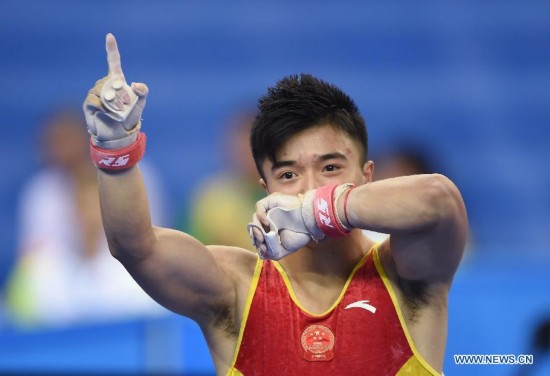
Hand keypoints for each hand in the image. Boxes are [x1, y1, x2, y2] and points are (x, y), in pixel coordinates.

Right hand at [83, 33, 148, 148]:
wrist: (119, 133)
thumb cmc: (130, 117)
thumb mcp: (141, 103)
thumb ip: (143, 91)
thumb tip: (135, 84)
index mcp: (117, 81)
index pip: (113, 61)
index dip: (112, 49)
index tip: (110, 36)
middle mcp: (105, 84)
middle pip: (112, 81)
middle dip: (122, 94)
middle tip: (127, 105)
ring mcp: (96, 93)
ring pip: (104, 91)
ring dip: (114, 102)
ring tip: (119, 111)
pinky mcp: (89, 103)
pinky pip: (96, 100)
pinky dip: (105, 108)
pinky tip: (109, 114)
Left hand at [248, 192, 316, 259]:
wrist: (309, 223)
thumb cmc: (300, 234)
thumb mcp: (285, 249)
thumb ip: (273, 252)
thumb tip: (260, 253)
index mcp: (272, 229)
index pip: (258, 234)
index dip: (257, 242)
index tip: (262, 249)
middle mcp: (269, 219)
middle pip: (255, 227)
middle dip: (256, 237)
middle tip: (261, 244)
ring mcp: (270, 209)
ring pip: (255, 218)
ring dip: (256, 229)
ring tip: (262, 236)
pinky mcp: (271, 201)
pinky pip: (259, 206)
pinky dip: (260, 215)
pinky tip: (266, 223)